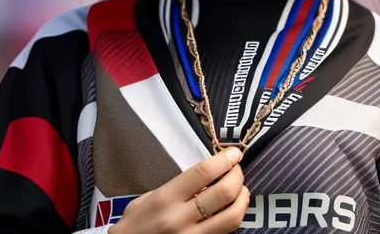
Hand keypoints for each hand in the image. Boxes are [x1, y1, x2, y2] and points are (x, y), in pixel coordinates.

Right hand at [109, 147, 249, 233]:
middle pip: (223, 193)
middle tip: (237, 169)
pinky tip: (232, 209)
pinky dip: (233, 218)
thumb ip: (177, 187)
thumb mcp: (150, 197)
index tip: (234, 153)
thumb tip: (206, 177)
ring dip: (243, 199)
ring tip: (241, 189)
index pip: (203, 173)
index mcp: (166, 198)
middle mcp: (180, 218)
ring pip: (231, 217)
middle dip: (237, 176)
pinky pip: (225, 232)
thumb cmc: (136, 223)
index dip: (224, 160)